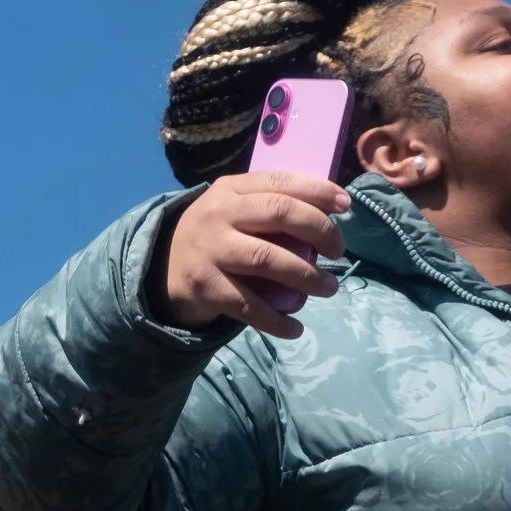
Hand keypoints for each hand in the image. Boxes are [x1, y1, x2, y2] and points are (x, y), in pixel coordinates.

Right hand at [151, 173, 349, 339]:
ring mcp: (211, 250)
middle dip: (320, 230)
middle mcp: (219, 214)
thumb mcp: (234, 208)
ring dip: (307, 275)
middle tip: (339, 251)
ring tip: (329, 288)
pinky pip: (249, 305)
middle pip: (279, 213)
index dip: (317, 191)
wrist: (164, 270)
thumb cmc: (217, 236)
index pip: (280, 182)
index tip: (345, 204)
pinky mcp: (207, 287)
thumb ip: (271, 204)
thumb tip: (331, 209)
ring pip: (268, 259)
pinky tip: (296, 328)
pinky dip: (276, 320)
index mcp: (232, 189)